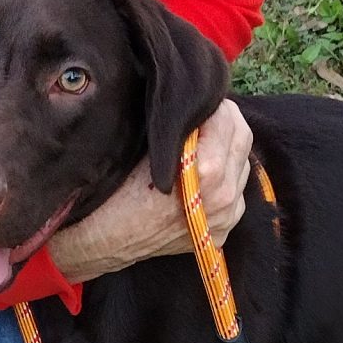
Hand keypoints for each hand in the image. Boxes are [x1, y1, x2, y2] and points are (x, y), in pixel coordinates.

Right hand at [54, 98, 251, 284]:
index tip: (192, 100)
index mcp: (207, 171)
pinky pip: (236, 190)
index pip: (226, 117)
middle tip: (199, 113)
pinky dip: (224, 175)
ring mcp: (226, 216)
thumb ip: (178, 126)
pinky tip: (200, 173)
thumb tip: (194, 103)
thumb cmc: (113, 190)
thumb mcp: (143, 145)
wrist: (100, 241)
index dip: (208, 103)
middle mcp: (223, 196)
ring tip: (198, 142)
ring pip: (243, 162)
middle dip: (223, 119)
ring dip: (225, 146)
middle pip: (242, 136)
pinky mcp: (223, 230)